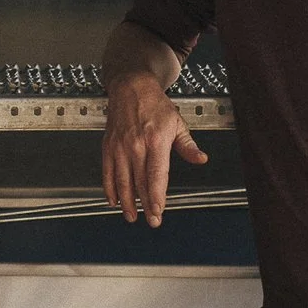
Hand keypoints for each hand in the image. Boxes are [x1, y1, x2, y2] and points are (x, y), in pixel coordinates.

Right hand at [100, 76, 208, 225]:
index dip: (156, 197)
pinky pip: (107, 172)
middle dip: (145, 205)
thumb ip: (188, 145)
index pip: (156, 176)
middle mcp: (136, 146)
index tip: (158, 212)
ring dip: (126, 202)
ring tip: (132, 216)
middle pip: (139, 183)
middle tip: (151, 220)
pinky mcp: (108, 146)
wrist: (131, 87)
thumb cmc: (154, 104)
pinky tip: (113, 200)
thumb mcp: (177, 123)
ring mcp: (120, 147)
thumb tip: (201, 159)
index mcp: (155, 141)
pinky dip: (109, 188)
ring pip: (122, 181)